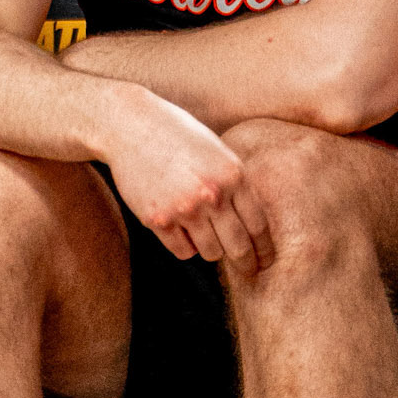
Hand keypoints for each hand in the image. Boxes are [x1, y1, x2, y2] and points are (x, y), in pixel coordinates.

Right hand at [102, 89, 274, 278]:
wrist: (131, 126)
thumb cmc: (178, 136)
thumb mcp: (218, 153)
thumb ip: (235, 186)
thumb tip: (252, 227)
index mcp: (233, 176)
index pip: (258, 226)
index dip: (265, 249)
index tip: (266, 260)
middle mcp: (212, 195)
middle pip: (239, 247)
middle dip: (247, 264)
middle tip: (249, 271)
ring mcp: (183, 209)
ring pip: (210, 253)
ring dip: (212, 250)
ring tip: (207, 238)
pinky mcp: (157, 220)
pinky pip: (182, 251)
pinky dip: (186, 247)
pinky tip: (183, 232)